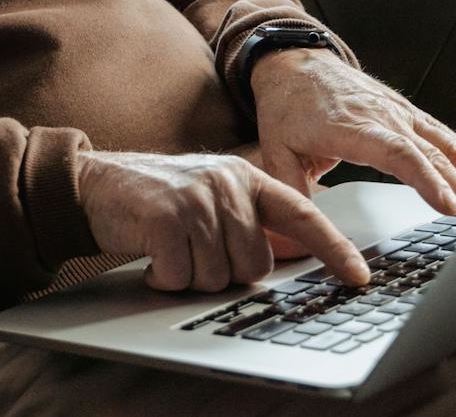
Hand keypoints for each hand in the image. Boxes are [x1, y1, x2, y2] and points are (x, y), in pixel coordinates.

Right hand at [74, 150, 368, 291]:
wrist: (96, 183)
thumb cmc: (156, 199)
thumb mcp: (210, 197)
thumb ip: (249, 221)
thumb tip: (288, 257)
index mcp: (244, 177)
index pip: (301, 215)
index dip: (333, 249)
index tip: (359, 276)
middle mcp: (226, 183)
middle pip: (253, 265)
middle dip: (222, 272)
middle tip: (193, 251)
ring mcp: (195, 198)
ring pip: (217, 277)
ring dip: (189, 276)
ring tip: (170, 248)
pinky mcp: (164, 217)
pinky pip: (180, 276)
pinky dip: (163, 277)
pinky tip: (151, 256)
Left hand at [250, 49, 455, 222]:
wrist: (294, 64)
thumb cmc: (287, 107)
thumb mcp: (275, 150)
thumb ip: (293, 193)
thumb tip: (304, 235)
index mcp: (350, 127)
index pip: (396, 152)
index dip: (425, 178)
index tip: (448, 205)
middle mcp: (383, 117)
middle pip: (431, 155)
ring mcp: (401, 114)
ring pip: (447, 147)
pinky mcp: (411, 115)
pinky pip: (447, 140)